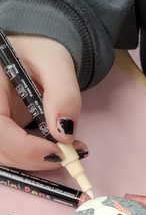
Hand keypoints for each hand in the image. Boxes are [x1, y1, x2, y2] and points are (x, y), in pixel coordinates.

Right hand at [0, 35, 87, 170]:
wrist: (36, 53)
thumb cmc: (41, 52)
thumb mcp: (56, 64)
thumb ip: (63, 94)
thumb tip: (64, 133)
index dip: (25, 148)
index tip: (58, 152)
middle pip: (0, 148)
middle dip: (34, 158)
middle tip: (69, 155)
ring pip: (4, 155)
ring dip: (35, 161)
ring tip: (67, 150)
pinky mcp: (1, 130)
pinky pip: (11, 152)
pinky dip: (33, 157)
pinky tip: (55, 148)